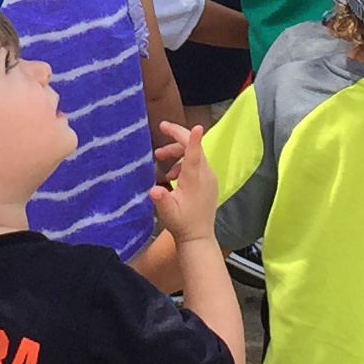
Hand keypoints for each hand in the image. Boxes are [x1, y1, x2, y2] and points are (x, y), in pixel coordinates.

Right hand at [149, 122, 219, 245]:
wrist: (198, 237)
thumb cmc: (181, 224)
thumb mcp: (167, 212)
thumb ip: (161, 199)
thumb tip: (153, 189)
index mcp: (194, 180)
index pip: (195, 154)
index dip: (193, 139)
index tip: (197, 126)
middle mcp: (205, 175)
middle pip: (194, 148)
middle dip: (175, 138)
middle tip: (161, 129)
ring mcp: (209, 178)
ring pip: (195, 154)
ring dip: (177, 152)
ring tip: (160, 158)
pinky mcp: (209, 182)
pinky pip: (198, 163)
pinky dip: (183, 162)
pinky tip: (170, 175)